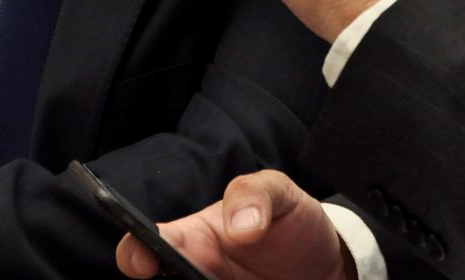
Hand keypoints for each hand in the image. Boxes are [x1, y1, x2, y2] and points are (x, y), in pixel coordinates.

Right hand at [116, 170, 350, 279]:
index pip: (145, 246)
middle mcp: (195, 274)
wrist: (328, 264)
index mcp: (193, 239)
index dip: (135, 254)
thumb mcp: (281, 192)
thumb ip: (255, 194)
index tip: (144, 262)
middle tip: (205, 278)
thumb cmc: (292, 222)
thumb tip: (240, 228)